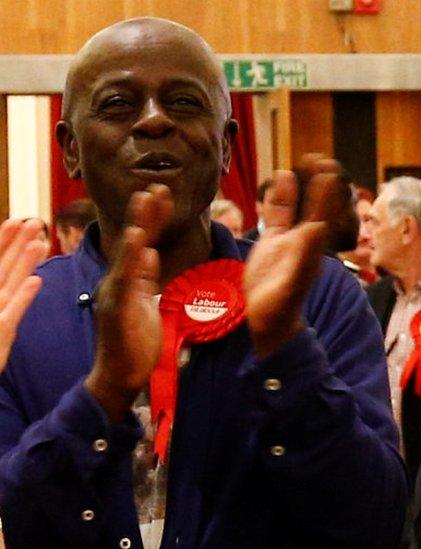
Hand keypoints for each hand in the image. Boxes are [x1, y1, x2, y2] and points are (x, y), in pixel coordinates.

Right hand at [0, 219, 45, 370]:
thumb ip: (5, 300)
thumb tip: (26, 280)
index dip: (2, 242)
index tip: (18, 221)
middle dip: (14, 242)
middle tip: (34, 220)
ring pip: (4, 285)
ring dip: (21, 262)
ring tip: (40, 241)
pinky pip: (9, 316)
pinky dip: (22, 298)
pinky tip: (37, 281)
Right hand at [85, 185, 172, 421]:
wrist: (122, 375)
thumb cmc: (136, 342)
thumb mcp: (146, 303)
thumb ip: (145, 278)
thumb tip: (149, 254)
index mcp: (129, 278)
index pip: (143, 242)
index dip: (152, 218)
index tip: (163, 194)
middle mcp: (119, 280)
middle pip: (134, 240)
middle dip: (145, 213)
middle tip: (158, 185)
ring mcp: (115, 291)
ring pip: (128, 252)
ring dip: (138, 224)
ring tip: (145, 199)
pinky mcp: (116, 305)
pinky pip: (124, 277)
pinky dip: (130, 257)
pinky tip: (136, 239)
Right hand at [245, 166, 334, 357]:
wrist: (267, 321)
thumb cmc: (281, 308)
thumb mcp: (292, 282)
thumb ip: (303, 256)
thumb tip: (317, 227)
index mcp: (313, 248)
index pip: (325, 214)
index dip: (328, 194)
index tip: (332, 171)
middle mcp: (305, 241)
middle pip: (317, 205)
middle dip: (321, 183)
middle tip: (324, 158)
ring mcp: (289, 240)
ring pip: (298, 206)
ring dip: (303, 184)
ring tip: (307, 161)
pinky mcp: (272, 243)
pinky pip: (278, 214)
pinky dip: (280, 196)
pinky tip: (282, 176)